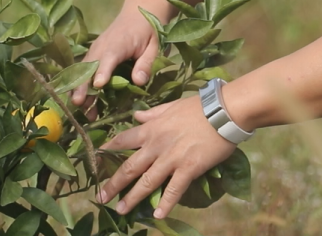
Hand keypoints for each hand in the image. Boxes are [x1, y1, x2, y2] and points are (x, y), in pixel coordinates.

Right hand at [71, 0, 164, 114]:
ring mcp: (96, 49)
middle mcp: (103, 45)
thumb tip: (138, 82)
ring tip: (81, 109)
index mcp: (119, 42)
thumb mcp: (155, 45)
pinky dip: (80, 84)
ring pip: (83, 69)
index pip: (109, 57)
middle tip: (79, 103)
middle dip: (82, 85)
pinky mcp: (94, 54)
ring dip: (79, 88)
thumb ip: (146, 63)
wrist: (139, 10)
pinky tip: (82, 101)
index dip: (103, 71)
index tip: (98, 86)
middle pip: (89, 66)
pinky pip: (84, 69)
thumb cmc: (149, 29)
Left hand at [97, 96, 236, 218]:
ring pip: (146, 181)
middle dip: (113, 183)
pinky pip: (174, 190)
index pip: (123, 140)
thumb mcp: (172, 106)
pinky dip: (165, 204)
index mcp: (152, 128)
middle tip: (101, 197)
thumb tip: (137, 115)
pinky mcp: (188, 168)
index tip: (96, 159)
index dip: (108, 150)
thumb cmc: (200, 106)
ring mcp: (172, 158)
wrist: (224, 110)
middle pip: (129, 166)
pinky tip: (157, 216)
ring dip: (132, 198)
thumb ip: (153, 114)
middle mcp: (157, 145)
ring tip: (121, 210)